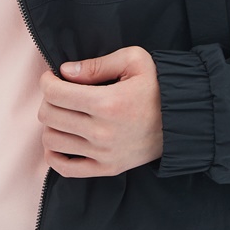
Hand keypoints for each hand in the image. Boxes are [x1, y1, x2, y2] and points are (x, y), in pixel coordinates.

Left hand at [37, 46, 163, 177]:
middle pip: (49, 115)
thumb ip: (97, 64)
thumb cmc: (157, 87)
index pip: (55, 93)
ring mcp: (103, 153)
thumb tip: (66, 72)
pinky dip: (53, 154)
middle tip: (60, 92)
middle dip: (48, 99)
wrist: (182, 120)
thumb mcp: (134, 61)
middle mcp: (102, 132)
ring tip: (64, 113)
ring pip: (52, 140)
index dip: (47, 81)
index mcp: (108, 103)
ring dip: (51, 124)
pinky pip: (65, 168)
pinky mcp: (106, 168)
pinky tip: (60, 138)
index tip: (52, 77)